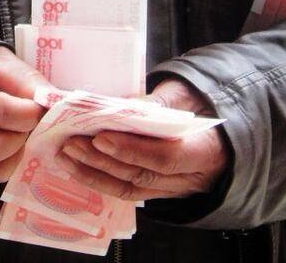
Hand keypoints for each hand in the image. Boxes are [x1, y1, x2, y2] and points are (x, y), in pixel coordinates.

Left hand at [54, 77, 230, 201]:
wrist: (219, 129)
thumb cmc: (202, 104)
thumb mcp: (186, 94)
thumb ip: (158, 102)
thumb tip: (120, 105)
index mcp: (206, 150)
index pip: (167, 156)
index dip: (132, 150)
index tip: (100, 138)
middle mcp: (191, 178)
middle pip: (143, 175)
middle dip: (103, 161)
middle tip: (72, 143)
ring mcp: (174, 188)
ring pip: (132, 188)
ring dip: (95, 173)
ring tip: (66, 155)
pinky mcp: (159, 191)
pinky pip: (129, 191)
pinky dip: (100, 180)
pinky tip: (77, 167)